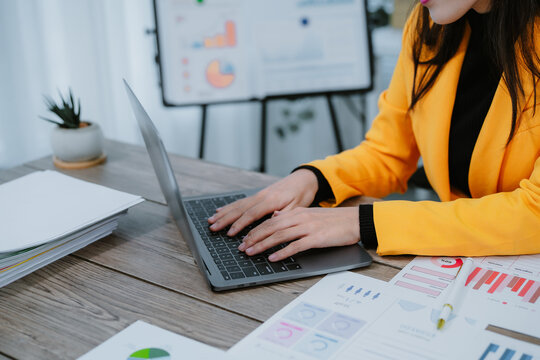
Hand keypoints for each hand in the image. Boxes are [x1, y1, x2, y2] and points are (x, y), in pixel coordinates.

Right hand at [208, 169, 318, 235]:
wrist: (304, 179)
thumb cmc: (302, 194)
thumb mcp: (298, 206)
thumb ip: (285, 214)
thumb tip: (273, 219)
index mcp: (272, 200)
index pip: (252, 214)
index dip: (240, 224)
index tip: (231, 234)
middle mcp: (262, 196)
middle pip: (240, 209)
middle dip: (225, 219)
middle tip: (213, 228)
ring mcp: (259, 194)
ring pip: (238, 204)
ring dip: (224, 213)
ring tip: (211, 221)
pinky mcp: (259, 195)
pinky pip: (241, 201)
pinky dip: (229, 206)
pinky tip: (220, 211)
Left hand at [238, 207, 359, 261]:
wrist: (354, 221)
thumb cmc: (333, 221)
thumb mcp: (310, 214)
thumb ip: (293, 215)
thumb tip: (277, 215)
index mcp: (297, 212)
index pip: (271, 221)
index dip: (256, 230)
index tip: (244, 239)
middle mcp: (300, 218)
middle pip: (271, 227)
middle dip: (254, 237)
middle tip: (242, 248)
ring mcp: (308, 227)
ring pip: (279, 235)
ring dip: (263, 245)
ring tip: (251, 252)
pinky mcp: (316, 238)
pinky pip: (295, 246)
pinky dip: (282, 252)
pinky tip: (272, 258)